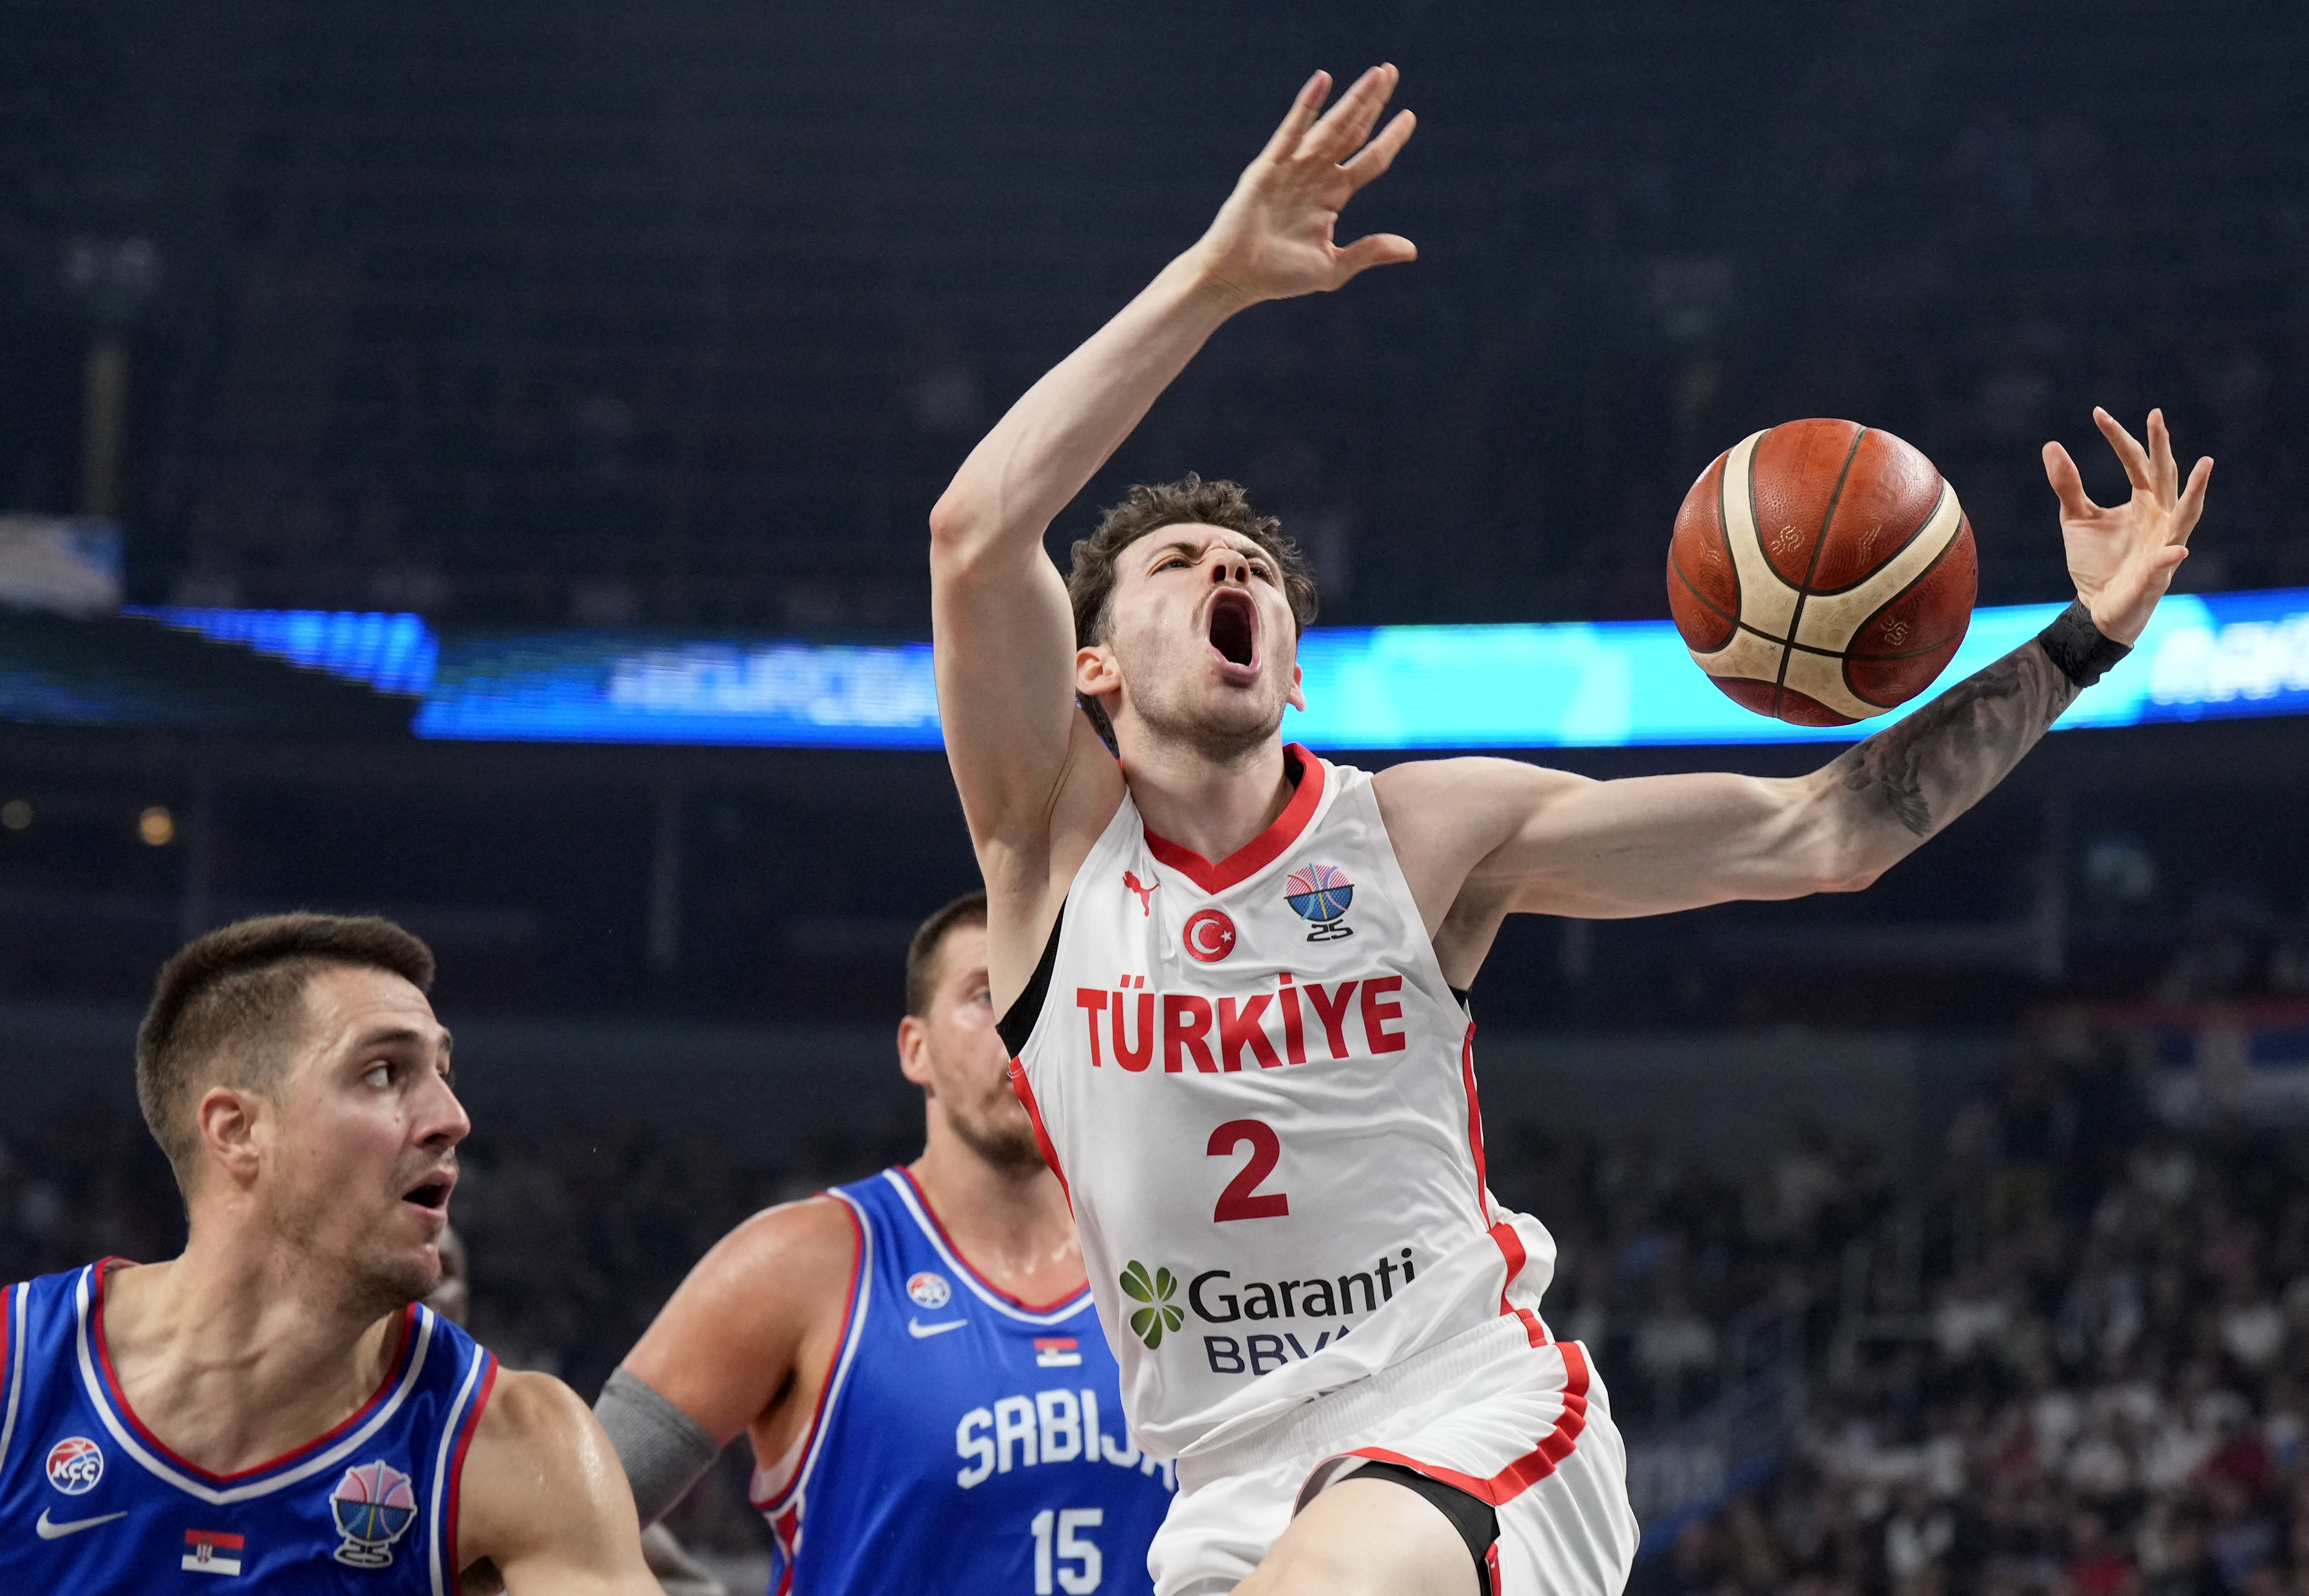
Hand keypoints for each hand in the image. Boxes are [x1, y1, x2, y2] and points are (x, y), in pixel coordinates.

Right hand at [1188, 66, 1416, 309]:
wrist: (1234, 278)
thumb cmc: (1278, 277)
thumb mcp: (1333, 267)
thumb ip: (1370, 252)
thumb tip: (1412, 250)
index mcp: (1332, 197)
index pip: (1369, 160)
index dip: (1390, 139)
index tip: (1409, 116)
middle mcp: (1315, 176)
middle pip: (1352, 132)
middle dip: (1372, 103)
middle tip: (1391, 71)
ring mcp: (1292, 168)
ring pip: (1330, 126)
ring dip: (1353, 99)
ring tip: (1377, 73)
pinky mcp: (1269, 166)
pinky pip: (1292, 130)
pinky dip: (1307, 105)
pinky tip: (1323, 80)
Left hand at [2041, 407, 2211, 644]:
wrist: (2097, 606)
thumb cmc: (2094, 561)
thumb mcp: (2075, 518)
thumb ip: (2068, 485)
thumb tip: (2052, 445)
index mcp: (2144, 500)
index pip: (2134, 461)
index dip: (2119, 437)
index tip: (2097, 412)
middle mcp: (2160, 516)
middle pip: (2164, 475)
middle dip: (2162, 447)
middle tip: (2156, 416)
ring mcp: (2164, 543)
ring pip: (2186, 515)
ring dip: (2197, 490)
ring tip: (2206, 464)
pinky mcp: (2157, 575)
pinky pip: (2167, 563)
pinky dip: (2170, 556)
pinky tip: (2177, 550)